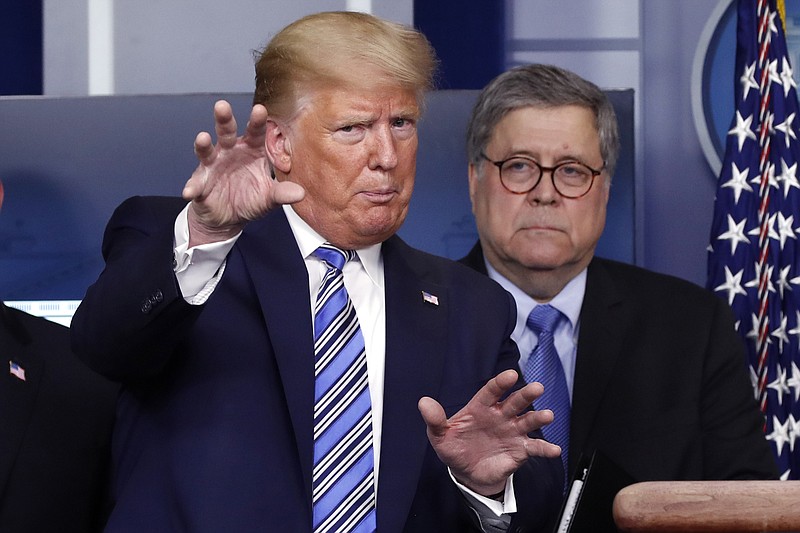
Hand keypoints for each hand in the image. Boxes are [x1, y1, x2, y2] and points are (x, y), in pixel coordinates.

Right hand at [182, 100, 304, 245]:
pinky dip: (192, 187)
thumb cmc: (250, 199)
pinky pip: (195, 183)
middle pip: (226, 131)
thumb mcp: (269, 198)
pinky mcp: (200, 183)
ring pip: (206, 150)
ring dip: (203, 144)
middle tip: (222, 106)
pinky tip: (190, 192)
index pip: (256, 132)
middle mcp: (230, 152)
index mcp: (252, 150)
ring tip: (202, 138)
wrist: (228, 218)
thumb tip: (300, 193)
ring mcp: (213, 165)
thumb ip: (282, 193)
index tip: (260, 109)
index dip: (257, 121)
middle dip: (224, 119)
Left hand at [418, 369, 561, 496]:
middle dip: (526, 395)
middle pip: (515, 402)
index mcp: (481, 407)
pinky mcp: (520, 450)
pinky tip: (554, 450)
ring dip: (538, 417)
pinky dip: (545, 449)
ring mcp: (512, 432)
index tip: (511, 375)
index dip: (501, 383)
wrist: (467, 473)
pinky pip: (535, 448)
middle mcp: (500, 416)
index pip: (491, 391)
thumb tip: (423, 402)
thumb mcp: (440, 435)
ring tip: (547, 416)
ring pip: (528, 421)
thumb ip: (434, 419)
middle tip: (537, 388)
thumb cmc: (454, 447)